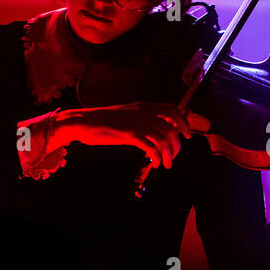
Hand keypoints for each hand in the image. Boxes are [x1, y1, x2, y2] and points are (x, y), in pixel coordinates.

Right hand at [57, 103, 206, 168]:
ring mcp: (137, 123)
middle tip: (174, 156)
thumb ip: (140, 119)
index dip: (182, 121)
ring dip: (168, 154)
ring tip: (166, 163)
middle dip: (176, 144)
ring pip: (164, 139)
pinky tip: (155, 162)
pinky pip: (151, 147)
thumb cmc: (102, 121)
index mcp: (143, 106)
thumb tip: (154, 129)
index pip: (172, 109)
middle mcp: (143, 112)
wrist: (83, 122)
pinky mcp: (129, 134)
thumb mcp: (126, 115)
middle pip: (171, 127)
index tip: (186, 134)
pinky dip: (157, 156)